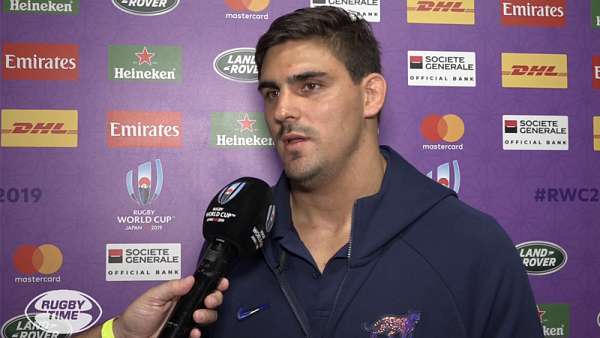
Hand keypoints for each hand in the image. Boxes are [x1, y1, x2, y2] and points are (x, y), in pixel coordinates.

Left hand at [114, 276, 228, 337]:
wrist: (128, 337)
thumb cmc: (137, 315)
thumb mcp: (152, 296)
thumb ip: (171, 287)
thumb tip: (189, 279)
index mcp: (180, 294)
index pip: (202, 286)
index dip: (214, 283)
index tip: (220, 282)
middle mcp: (187, 306)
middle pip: (211, 300)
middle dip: (215, 298)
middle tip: (209, 300)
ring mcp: (186, 321)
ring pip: (209, 316)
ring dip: (208, 315)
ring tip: (197, 316)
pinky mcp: (184, 334)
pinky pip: (199, 333)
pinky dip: (198, 332)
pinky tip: (193, 331)